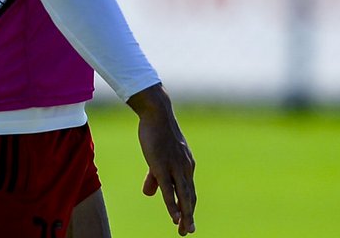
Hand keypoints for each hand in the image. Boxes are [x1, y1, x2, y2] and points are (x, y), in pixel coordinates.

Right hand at [128, 84, 195, 234]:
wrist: (157, 114)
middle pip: (189, 197)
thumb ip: (153, 177)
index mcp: (186, 165)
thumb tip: (149, 194)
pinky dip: (172, 205)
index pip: (189, 191)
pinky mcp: (163, 166)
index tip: (187, 222)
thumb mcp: (157, 157)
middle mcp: (185, 168)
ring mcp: (175, 167)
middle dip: (189, 216)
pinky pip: (169, 190)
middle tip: (188, 232)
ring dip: (185, 215)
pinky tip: (175, 218)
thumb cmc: (157, 133)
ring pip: (183, 196)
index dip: (188, 208)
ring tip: (185, 230)